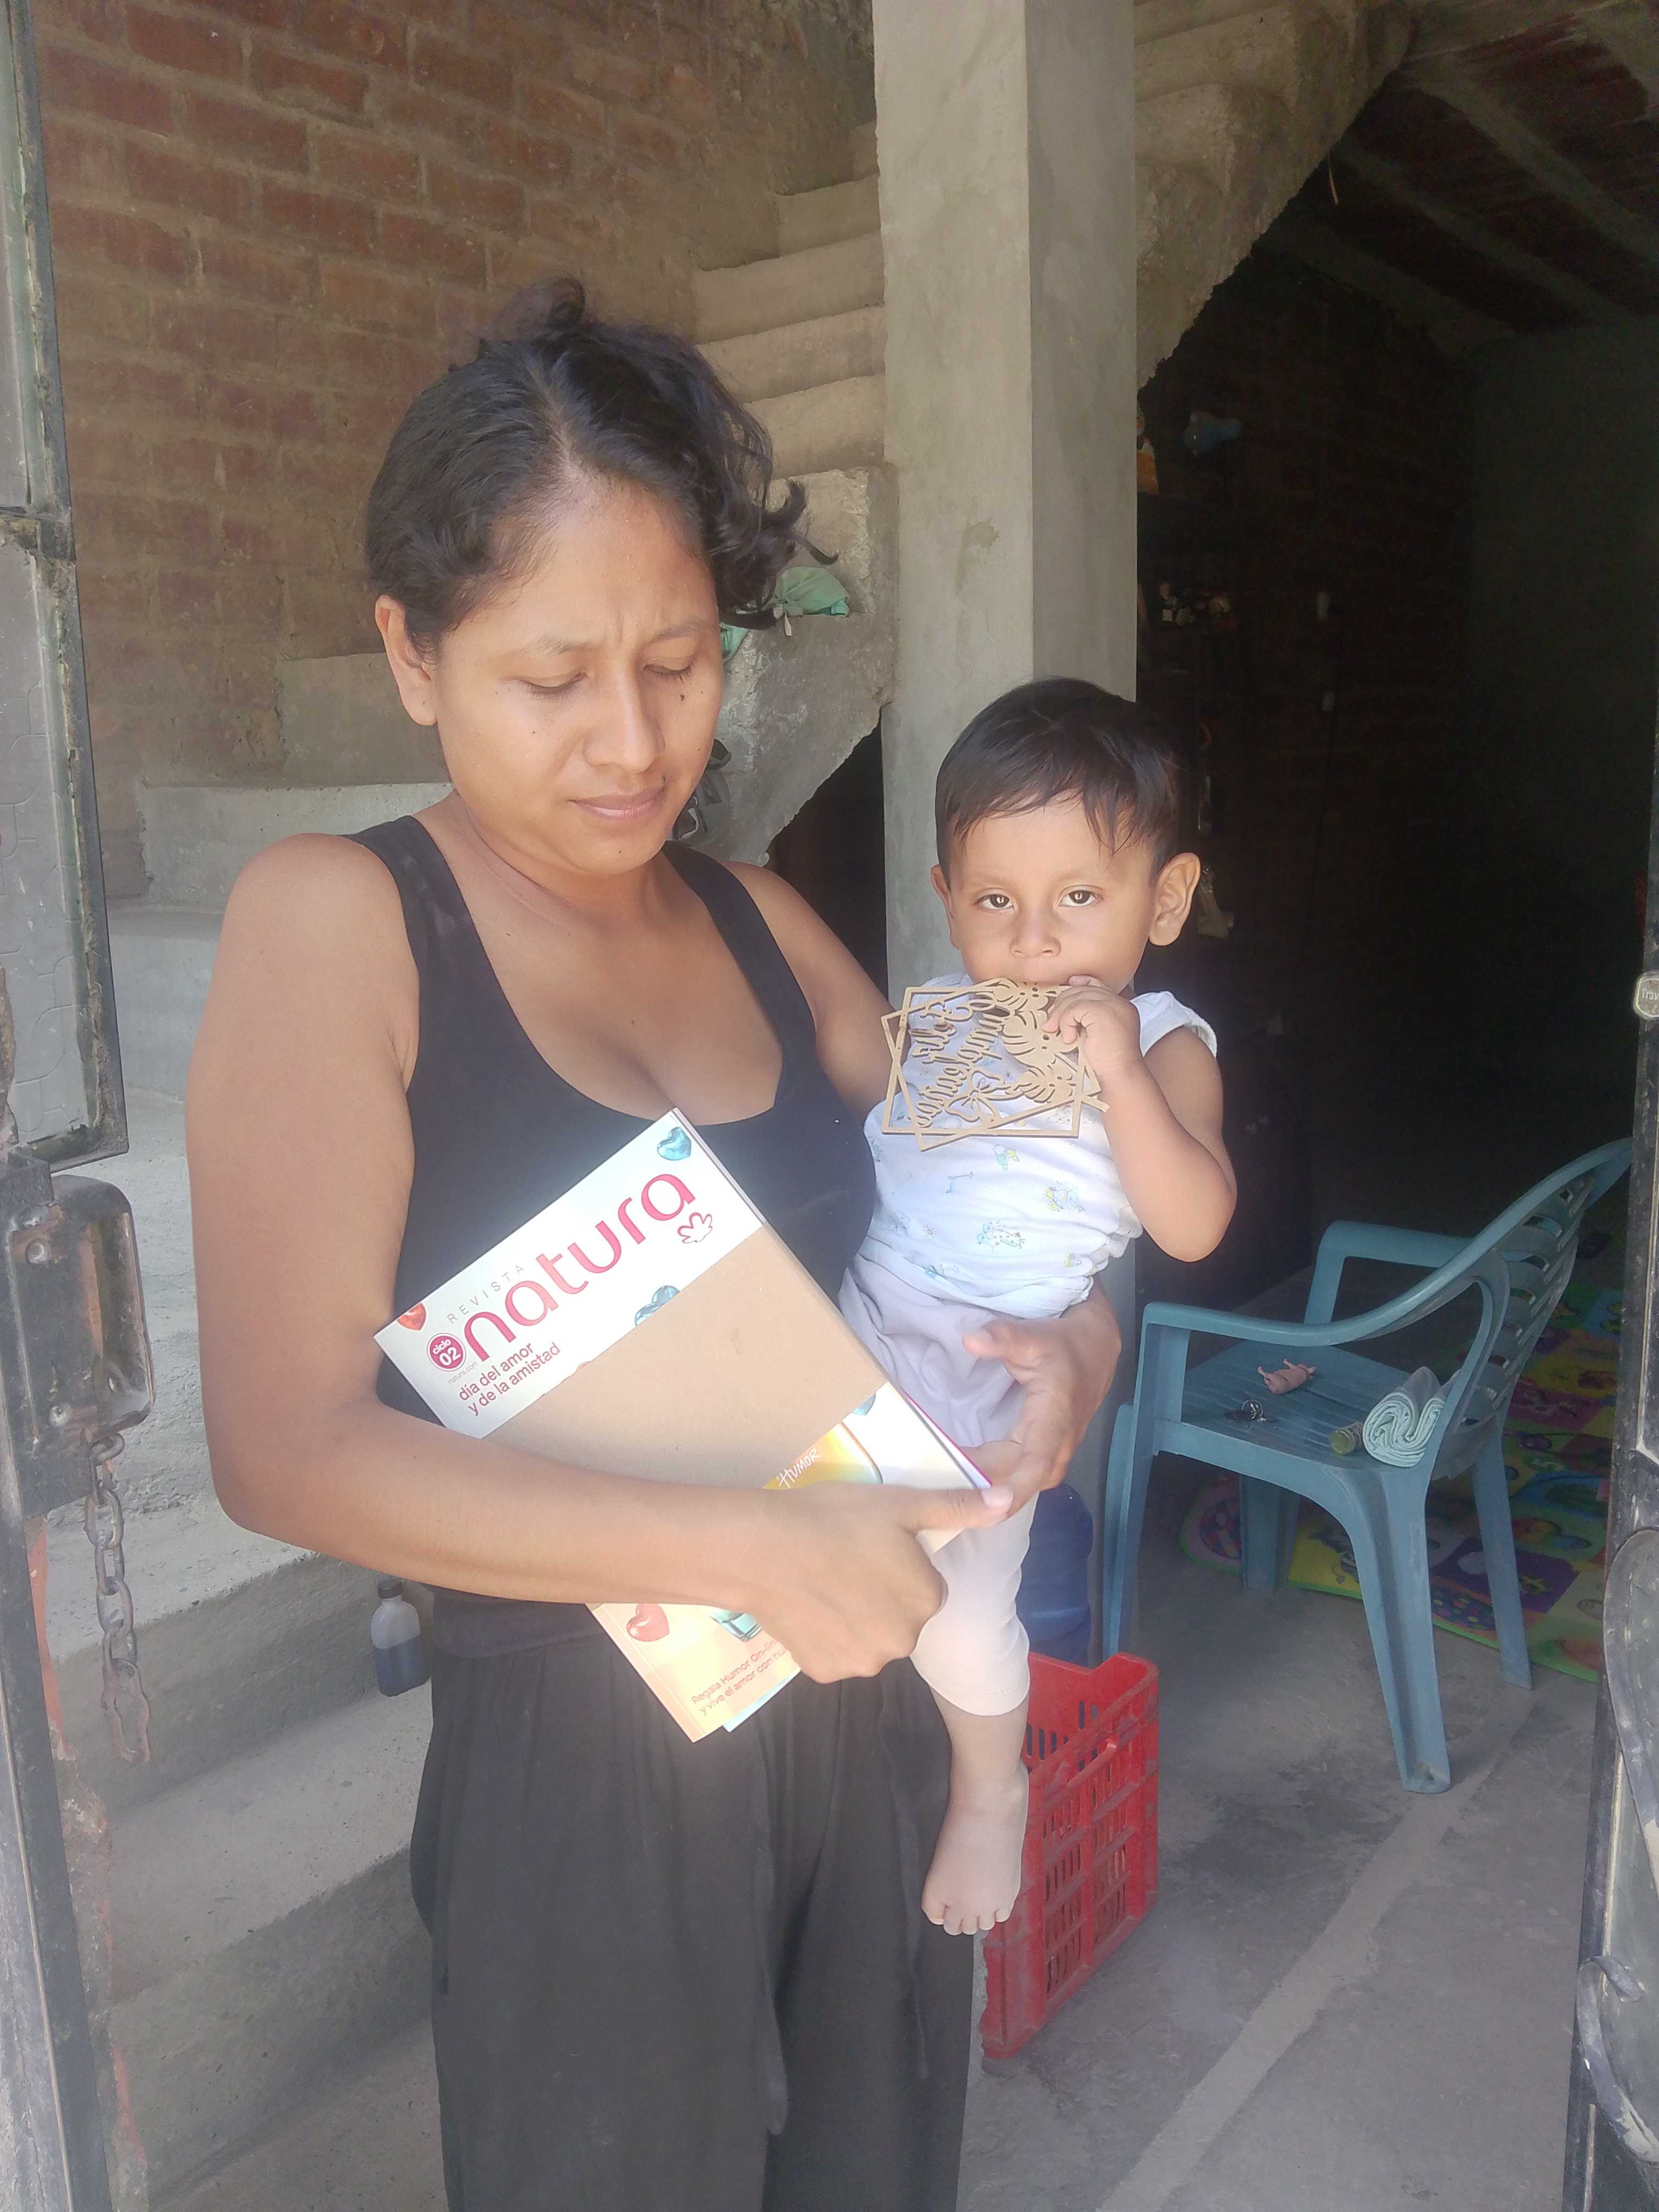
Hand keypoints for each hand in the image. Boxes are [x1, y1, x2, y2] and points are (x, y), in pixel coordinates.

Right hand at [740, 1479, 1014, 1682]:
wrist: (761, 1550)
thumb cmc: (834, 1518)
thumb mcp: (901, 1503)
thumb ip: (957, 1507)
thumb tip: (1010, 1502)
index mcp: (927, 1599)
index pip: (924, 1586)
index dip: (898, 1566)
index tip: (869, 1547)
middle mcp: (903, 1641)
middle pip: (899, 1618)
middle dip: (879, 1596)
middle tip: (845, 1563)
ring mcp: (862, 1663)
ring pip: (868, 1639)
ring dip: (854, 1619)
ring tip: (822, 1583)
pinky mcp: (825, 1673)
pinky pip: (835, 1654)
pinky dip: (825, 1636)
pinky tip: (806, 1606)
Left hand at [963, 1288, 1122, 1506]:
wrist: (1094, 1352)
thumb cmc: (1062, 1346)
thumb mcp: (1034, 1336)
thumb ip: (1002, 1338)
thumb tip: (970, 1339)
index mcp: (1054, 1420)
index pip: (1036, 1464)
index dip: (1013, 1488)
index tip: (983, 1505)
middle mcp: (1055, 1447)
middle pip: (1017, 1481)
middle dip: (980, 1494)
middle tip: (936, 1494)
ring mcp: (1051, 1456)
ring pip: (1016, 1484)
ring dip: (984, 1492)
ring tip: (943, 1492)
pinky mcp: (1043, 1457)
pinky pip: (1015, 1478)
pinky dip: (990, 1483)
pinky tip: (962, 1482)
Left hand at [1046, 975, 1143, 1090]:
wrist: (1119, 1074)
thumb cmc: (1108, 1062)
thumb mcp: (1097, 1034)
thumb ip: (1088, 1019)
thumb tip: (1064, 1011)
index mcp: (1121, 1006)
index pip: (1098, 985)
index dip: (1080, 983)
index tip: (1067, 987)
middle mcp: (1119, 1002)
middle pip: (1084, 990)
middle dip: (1063, 1003)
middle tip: (1050, 1020)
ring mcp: (1113, 1005)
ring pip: (1077, 998)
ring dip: (1061, 1015)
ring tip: (1053, 1030)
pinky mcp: (1102, 1012)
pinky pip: (1075, 1009)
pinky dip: (1066, 1022)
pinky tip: (1068, 1038)